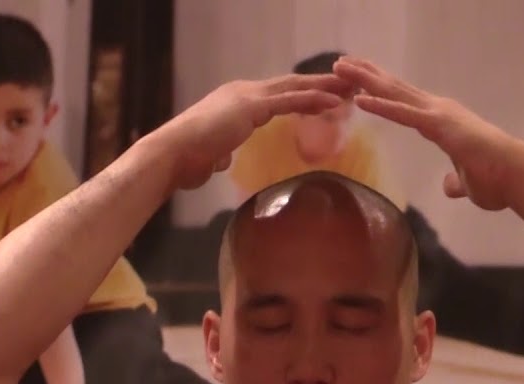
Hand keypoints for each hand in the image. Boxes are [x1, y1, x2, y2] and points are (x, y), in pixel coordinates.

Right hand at [153, 73, 353, 190]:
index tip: (329, 96)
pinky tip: (334, 102)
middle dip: (322, 83)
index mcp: (236, 102)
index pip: (278, 95)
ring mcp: (247, 96)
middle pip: (292, 85)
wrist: (171, 155)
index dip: (304, 94)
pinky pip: (289, 101)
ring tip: (352, 87)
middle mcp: (244, 92)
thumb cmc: (186, 160)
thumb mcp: (209, 154)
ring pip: (295, 87)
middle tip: (350, 84)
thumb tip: (222, 160)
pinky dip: (313, 99)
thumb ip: (220, 153)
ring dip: (326, 86)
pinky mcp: (251, 107)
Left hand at [333, 55, 523, 210]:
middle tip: (340, 62)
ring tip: (341, 68)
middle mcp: (439, 110)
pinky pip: (406, 115)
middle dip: (366, 75)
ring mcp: (441, 115)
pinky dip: (383, 106)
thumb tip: (448, 186)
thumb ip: (455, 181)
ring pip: (396, 94)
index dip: (381, 90)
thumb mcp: (468, 182)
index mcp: (443, 121)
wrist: (520, 178)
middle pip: (395, 89)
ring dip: (366, 80)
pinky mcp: (442, 127)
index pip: (404, 102)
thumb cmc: (498, 181)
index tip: (358, 81)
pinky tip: (361, 99)